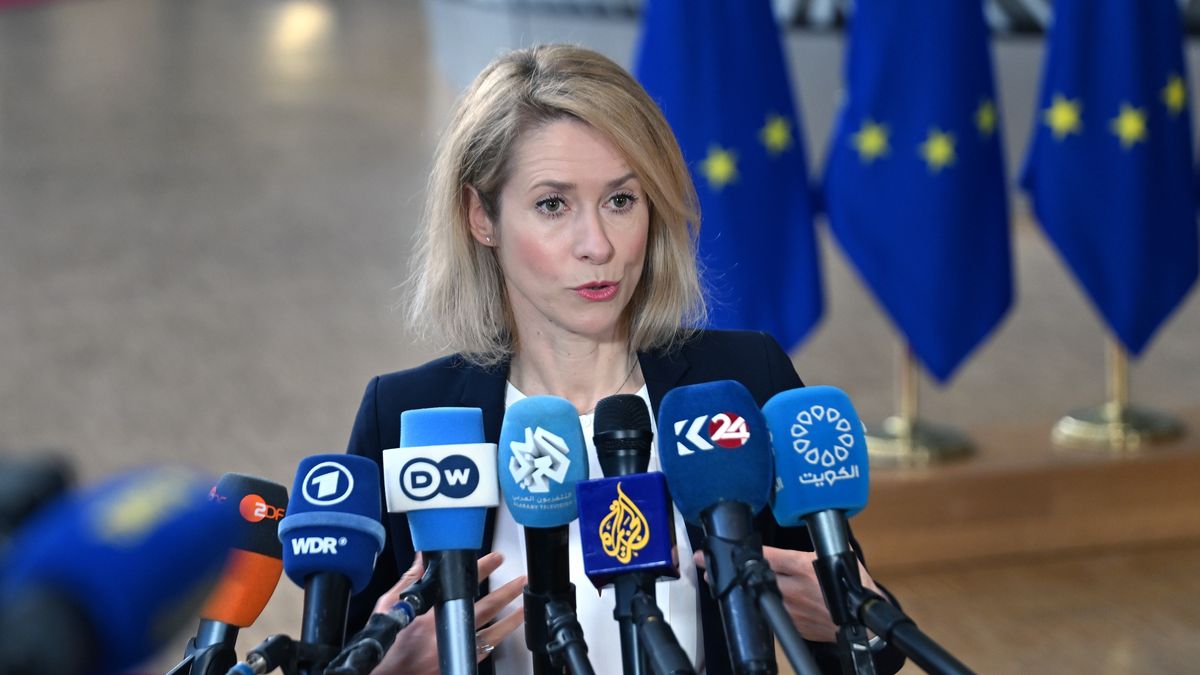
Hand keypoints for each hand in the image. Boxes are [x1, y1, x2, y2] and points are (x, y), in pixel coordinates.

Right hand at [371, 552, 525, 674]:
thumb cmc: (386, 647)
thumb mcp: (390, 608)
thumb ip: (409, 581)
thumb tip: (422, 558)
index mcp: (427, 617)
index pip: (460, 586)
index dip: (480, 569)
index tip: (494, 558)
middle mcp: (444, 634)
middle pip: (484, 609)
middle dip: (505, 592)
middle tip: (520, 580)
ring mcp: (454, 652)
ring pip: (492, 634)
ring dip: (511, 620)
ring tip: (524, 607)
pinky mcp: (459, 665)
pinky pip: (484, 652)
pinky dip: (497, 641)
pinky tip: (506, 633)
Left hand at [693, 547, 880, 643]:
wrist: (862, 621)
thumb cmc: (851, 585)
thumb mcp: (834, 557)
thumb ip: (814, 546)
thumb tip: (804, 529)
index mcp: (802, 566)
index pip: (766, 555)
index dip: (742, 550)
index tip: (719, 545)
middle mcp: (793, 588)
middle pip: (753, 576)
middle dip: (728, 570)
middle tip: (704, 562)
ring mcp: (791, 609)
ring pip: (756, 595)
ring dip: (738, 587)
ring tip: (718, 579)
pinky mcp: (791, 625)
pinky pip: (768, 611)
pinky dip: (756, 603)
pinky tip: (745, 598)